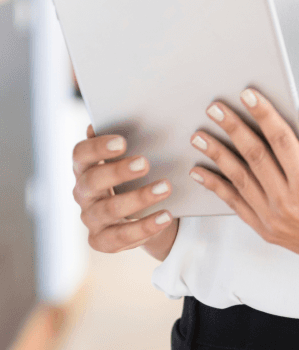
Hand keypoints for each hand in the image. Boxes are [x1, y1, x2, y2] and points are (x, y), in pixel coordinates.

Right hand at [72, 124, 177, 256]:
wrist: (140, 209)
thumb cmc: (134, 172)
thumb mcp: (131, 154)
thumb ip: (127, 137)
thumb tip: (125, 109)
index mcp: (85, 166)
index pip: (80, 154)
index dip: (97, 147)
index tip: (122, 141)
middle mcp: (82, 192)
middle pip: (92, 182)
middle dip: (118, 172)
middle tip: (146, 162)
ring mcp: (90, 218)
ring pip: (109, 210)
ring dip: (139, 198)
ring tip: (166, 187)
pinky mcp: (101, 240)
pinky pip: (120, 237)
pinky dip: (145, 227)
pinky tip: (166, 216)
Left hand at [189, 91, 298, 274]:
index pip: (281, 139)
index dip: (263, 114)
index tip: (248, 95)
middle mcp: (287, 202)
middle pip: (254, 156)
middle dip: (232, 128)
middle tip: (214, 108)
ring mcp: (272, 218)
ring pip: (239, 178)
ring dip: (216, 154)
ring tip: (199, 136)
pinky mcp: (264, 229)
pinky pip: (234, 203)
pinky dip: (215, 186)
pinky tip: (201, 171)